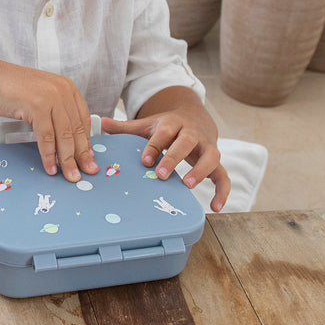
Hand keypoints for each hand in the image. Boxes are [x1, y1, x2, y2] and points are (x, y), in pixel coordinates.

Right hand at [0, 59, 97, 181]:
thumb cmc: (11, 88)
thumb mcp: (41, 95)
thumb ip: (55, 110)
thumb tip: (64, 137)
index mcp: (66, 87)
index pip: (83, 118)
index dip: (87, 140)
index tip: (87, 156)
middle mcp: (62, 90)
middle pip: (77, 129)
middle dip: (81, 154)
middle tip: (86, 171)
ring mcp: (51, 97)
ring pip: (64, 135)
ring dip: (67, 159)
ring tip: (70, 174)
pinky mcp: (37, 106)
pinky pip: (46, 137)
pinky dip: (48, 155)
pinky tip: (50, 166)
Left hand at [101, 110, 229, 211]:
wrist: (194, 117)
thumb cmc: (167, 127)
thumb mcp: (147, 125)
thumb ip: (125, 127)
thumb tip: (100, 124)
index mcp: (173, 123)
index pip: (164, 132)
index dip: (154, 146)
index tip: (144, 161)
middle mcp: (192, 134)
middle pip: (187, 142)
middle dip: (175, 157)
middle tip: (161, 174)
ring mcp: (207, 147)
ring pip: (211, 157)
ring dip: (201, 171)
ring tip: (188, 185)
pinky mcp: (216, 161)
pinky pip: (224, 176)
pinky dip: (223, 191)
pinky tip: (214, 207)